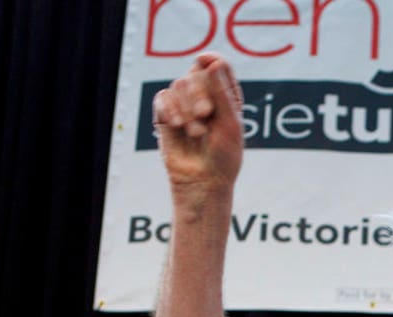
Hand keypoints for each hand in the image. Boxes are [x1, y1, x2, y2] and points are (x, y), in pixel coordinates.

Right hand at [152, 52, 243, 190]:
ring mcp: (184, 105)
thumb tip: (212, 62)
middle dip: (199, 93)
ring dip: (187, 108)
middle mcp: (205, 96)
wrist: (203, 181)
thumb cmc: (223, 157)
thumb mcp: (230, 124)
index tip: (205, 60)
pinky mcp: (166, 116)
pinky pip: (162, 98)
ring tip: (196, 133)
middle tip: (206, 114)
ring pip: (177, 85)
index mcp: (226, 96)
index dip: (212, 59)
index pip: (218, 66)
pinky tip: (177, 124)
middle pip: (195, 73)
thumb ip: (221, 93)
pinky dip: (169, 109)